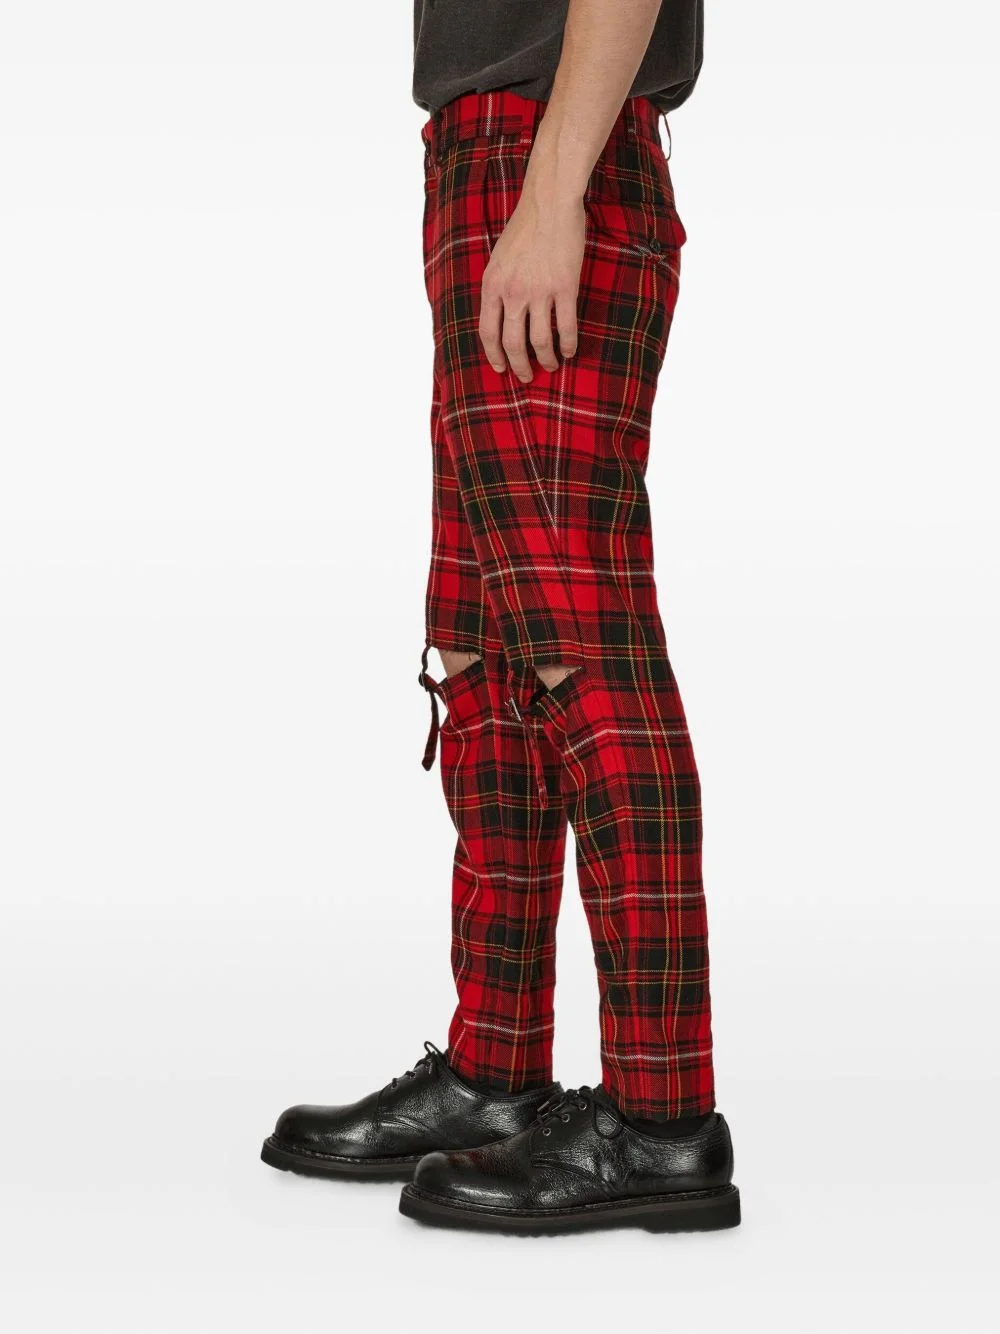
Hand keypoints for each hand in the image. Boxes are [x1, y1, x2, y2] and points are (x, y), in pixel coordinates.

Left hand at [479, 190, 585, 382]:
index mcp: (492, 285)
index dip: (494, 356)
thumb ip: (498, 286)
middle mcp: (513, 292)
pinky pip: (566, 327)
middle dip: (519, 366)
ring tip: (551, 366)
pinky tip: (570, 351)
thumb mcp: (498, 258)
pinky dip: (568, 344)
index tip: (501, 369)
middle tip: (526, 377)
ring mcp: (539, 291)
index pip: (487, 332)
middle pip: (513, 343)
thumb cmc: (525, 227)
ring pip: (540, 341)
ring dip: (546, 359)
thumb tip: (501, 314)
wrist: (549, 203)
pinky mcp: (565, 287)